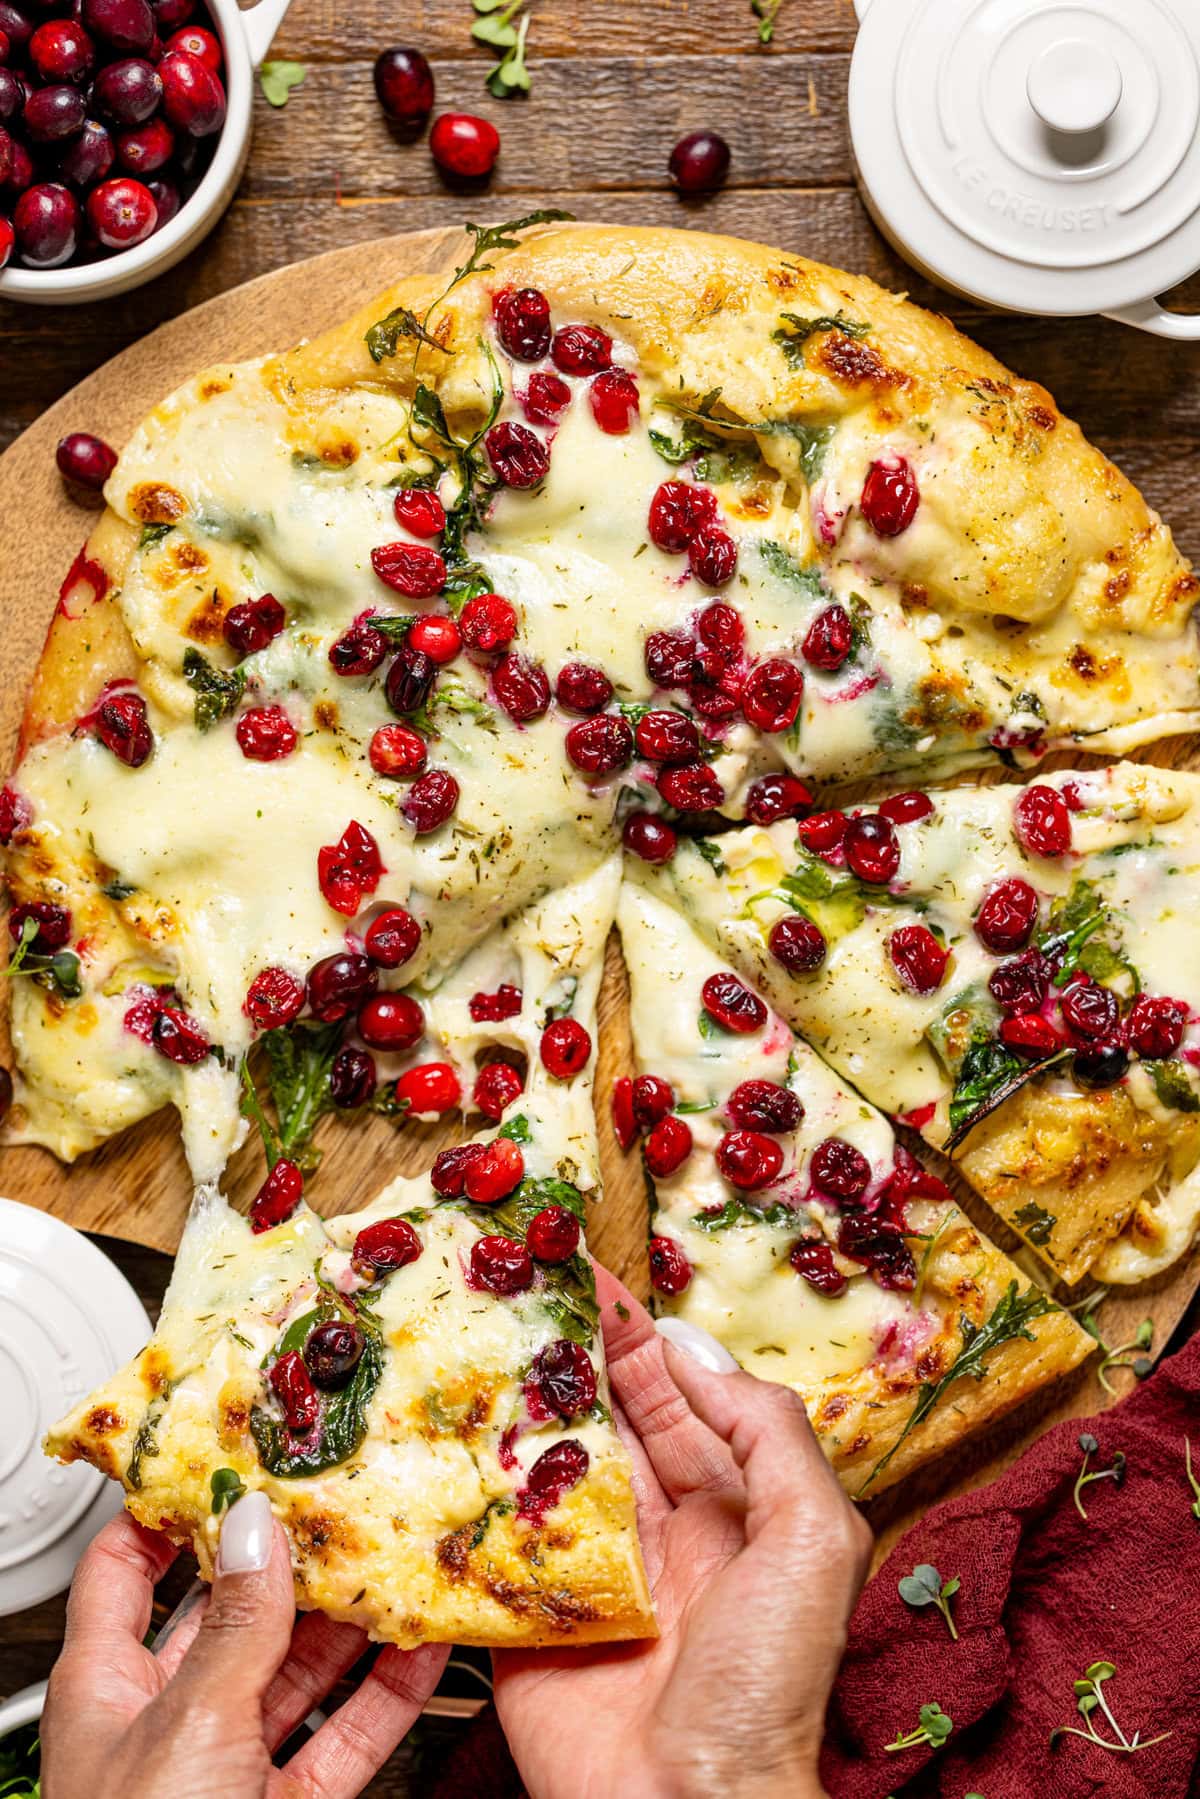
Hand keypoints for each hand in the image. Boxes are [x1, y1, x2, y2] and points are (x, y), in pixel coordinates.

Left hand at [42, 1494, 448, 1798]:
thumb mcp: (188, 1726)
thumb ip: (235, 1625)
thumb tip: (254, 1526)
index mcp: (108, 1687)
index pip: (127, 1568)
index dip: (172, 1507)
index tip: (231, 1451)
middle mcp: (169, 1719)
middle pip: (234, 1612)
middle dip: (293, 1559)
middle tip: (344, 1499)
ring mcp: (231, 1768)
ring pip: (299, 1671)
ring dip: (354, 1621)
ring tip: (401, 1558)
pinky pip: (343, 1738)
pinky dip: (386, 1694)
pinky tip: (423, 1649)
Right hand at [492, 1271, 871, 1798]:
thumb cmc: (766, 1687)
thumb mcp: (814, 1540)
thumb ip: (770, 1436)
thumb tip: (697, 1357)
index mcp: (727, 1514)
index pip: (677, 1403)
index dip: (639, 1342)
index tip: (596, 1281)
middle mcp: (655, 1534)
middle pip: (606, 1424)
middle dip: (571, 1358)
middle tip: (524, 1290)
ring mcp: (587, 1574)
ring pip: (546, 1469)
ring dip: (516, 1409)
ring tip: (480, 1338)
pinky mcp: (525, 1618)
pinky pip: (492, 1542)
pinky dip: (468, 1492)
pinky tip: (442, 1436)